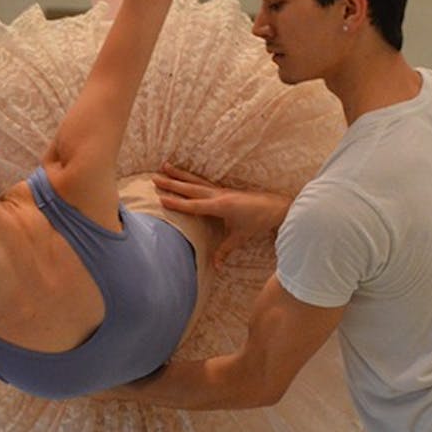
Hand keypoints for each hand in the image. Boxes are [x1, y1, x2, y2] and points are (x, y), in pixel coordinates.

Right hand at [153, 164, 290, 268]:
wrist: (277, 206)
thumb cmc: (259, 220)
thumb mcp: (241, 237)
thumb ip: (225, 250)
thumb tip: (215, 266)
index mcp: (220, 206)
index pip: (193, 205)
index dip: (177, 204)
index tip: (161, 199)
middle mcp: (218, 194)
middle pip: (190, 188)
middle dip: (172, 183)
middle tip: (155, 178)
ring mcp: (221, 189)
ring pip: (195, 180)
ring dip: (179, 174)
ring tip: (165, 165)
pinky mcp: (224, 189)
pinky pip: (203, 181)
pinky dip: (191, 176)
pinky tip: (184, 172)